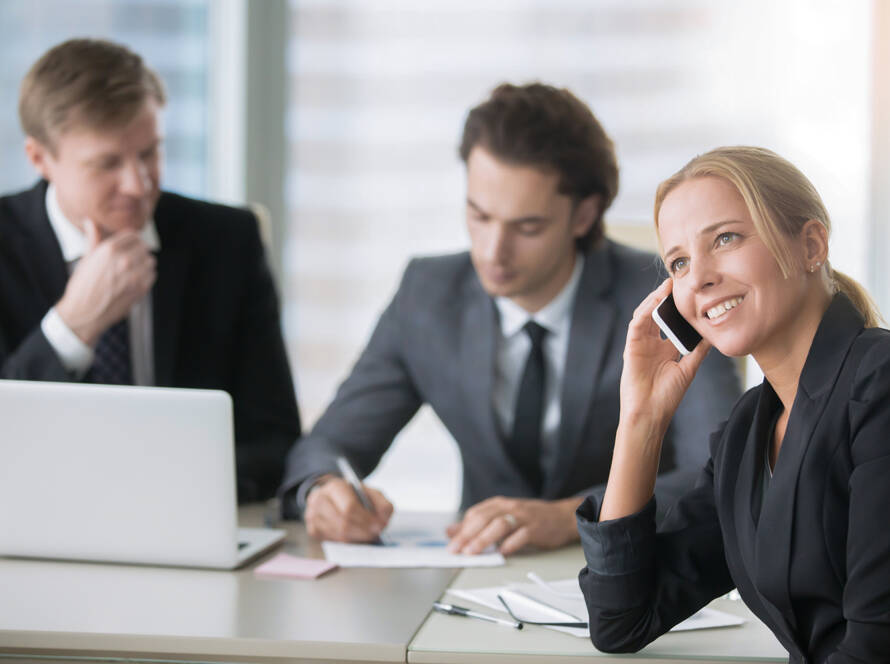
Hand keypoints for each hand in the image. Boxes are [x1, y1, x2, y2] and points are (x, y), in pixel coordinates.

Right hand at [55, 220, 155, 345]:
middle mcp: (124, 260)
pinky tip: (136, 278)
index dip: (131, 239)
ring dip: (144, 262)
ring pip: (150, 260)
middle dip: (138, 250)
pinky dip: (147, 275)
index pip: (133, 235)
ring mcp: (135, 275)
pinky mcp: (141, 288)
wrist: (85, 313)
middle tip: (131, 257)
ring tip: (133, 268)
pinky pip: (152, 275)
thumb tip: (91, 221)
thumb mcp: (86, 259)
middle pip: (143, 246)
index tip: (129, 245)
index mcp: (109, 249)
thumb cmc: (83, 285)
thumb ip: (93, 238)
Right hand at [304, 477, 392, 542]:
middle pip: (343, 523)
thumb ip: (382, 504)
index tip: (379, 526)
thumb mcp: (370, 493)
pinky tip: (355, 537)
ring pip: (338, 535)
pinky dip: (348, 542)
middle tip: (375, 534)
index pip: (349, 507)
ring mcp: (312, 515)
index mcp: (334, 486)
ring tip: (368, 536)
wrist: (332, 496)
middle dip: (363, 531)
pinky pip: (333, 542)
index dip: (366, 519)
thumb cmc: (353, 496)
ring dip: (357, 539)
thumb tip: (384, 521)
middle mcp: (319, 500)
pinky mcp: (312, 530)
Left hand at [445, 496, 582, 555]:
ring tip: (473, 551)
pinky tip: (502, 553)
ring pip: (500, 525)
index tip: (451, 544)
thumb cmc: (529, 518)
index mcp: (499, 504)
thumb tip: (450, 532)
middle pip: (484, 518)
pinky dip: (510, 544)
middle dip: (468, 535)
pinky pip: (522, 535)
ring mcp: (524, 517)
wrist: (562, 517)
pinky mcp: (536, 528)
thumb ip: (477, 524)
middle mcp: (510, 508)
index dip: (462, 529)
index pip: (475, 514)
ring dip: (484, 539)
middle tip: (456, 550)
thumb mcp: (502, 516)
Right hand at [620, 278, 711, 438]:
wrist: (650, 413)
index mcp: (665, 347)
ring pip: (645, 314)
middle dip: (666, 297)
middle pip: (657, 313)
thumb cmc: (667, 396)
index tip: (692, 292)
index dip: (678, 306)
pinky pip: (637, 324)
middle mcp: (651, 342)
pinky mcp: (631, 346)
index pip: (671, 321)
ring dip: (655, 299)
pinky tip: (655, 302)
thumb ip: (698, 350)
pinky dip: (645, 311)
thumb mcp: (688, 368)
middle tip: (679, 280)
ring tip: (668, 285)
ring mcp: (640, 343)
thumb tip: (712, 333)